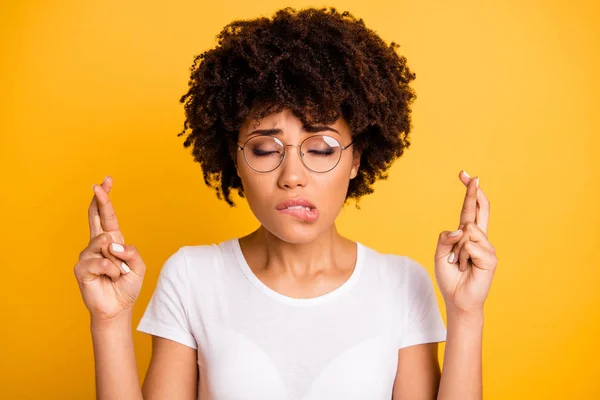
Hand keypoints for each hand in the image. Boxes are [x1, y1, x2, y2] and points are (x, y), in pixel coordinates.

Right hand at [74, 176, 145, 320]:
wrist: (117, 307)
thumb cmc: (127, 286)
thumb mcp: (138, 266)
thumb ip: (131, 252)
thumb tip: (112, 244)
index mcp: (112, 241)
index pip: (107, 216)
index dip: (106, 199)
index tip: (106, 181)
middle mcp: (97, 244)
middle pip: (96, 217)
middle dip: (100, 199)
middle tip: (99, 184)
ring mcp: (87, 255)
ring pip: (105, 243)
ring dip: (118, 260)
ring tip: (117, 273)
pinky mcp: (81, 267)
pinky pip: (103, 261)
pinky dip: (113, 271)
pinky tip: (109, 278)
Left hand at [434, 170, 497, 314]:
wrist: (457, 298)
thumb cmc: (450, 277)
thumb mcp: (439, 254)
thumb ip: (445, 238)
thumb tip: (462, 228)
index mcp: (467, 235)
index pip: (469, 210)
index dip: (469, 193)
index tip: (465, 175)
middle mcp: (479, 238)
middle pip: (480, 210)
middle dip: (474, 192)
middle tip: (472, 176)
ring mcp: (486, 247)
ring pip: (467, 232)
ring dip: (456, 250)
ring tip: (459, 264)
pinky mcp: (490, 258)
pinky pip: (470, 246)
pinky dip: (462, 258)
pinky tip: (466, 268)